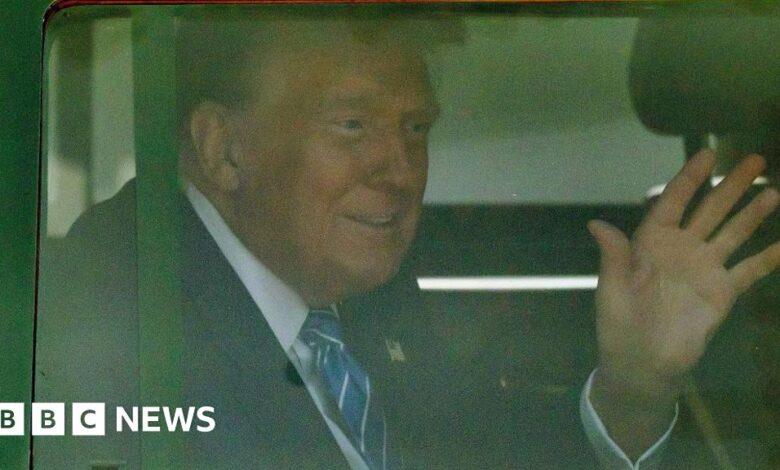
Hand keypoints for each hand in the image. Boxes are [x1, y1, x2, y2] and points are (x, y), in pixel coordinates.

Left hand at [587, 150, 779, 454]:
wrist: (642, 364)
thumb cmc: (619, 325)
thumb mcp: (612, 290)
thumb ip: (613, 257)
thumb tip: (596, 224)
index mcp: (651, 244)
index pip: (673, 203)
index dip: (689, 178)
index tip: (708, 153)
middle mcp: (681, 250)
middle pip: (709, 211)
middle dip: (730, 186)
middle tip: (755, 159)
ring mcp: (704, 269)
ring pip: (732, 234)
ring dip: (753, 214)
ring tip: (774, 192)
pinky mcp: (722, 293)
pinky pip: (748, 271)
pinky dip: (767, 259)